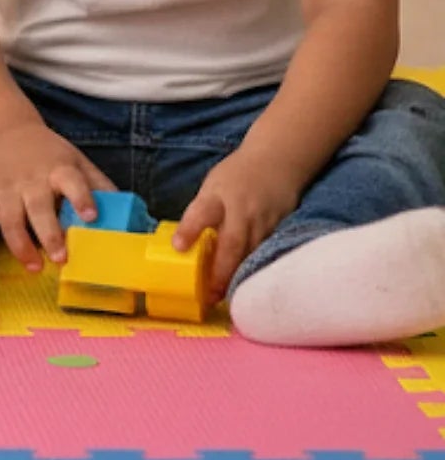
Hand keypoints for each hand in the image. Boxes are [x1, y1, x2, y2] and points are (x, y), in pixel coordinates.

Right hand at [0, 122, 114, 271]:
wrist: (6, 133)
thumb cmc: (50, 154)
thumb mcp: (78, 161)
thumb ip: (100, 187)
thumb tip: (133, 219)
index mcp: (58, 169)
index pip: (71, 181)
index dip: (81, 198)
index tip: (91, 216)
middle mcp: (31, 180)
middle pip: (38, 208)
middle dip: (48, 233)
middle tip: (60, 257)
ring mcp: (7, 190)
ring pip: (8, 218)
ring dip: (19, 244)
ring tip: (34, 266)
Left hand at [174, 150, 304, 292]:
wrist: (278, 161)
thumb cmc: (238, 175)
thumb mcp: (212, 185)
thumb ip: (201, 210)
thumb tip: (186, 241)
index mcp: (219, 194)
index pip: (202, 212)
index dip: (189, 230)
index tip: (178, 248)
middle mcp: (243, 210)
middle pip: (232, 243)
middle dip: (220, 271)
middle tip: (208, 296)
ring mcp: (265, 222)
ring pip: (252, 254)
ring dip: (239, 277)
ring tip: (225, 298)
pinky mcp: (281, 231)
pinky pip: (267, 254)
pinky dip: (256, 270)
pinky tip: (248, 286)